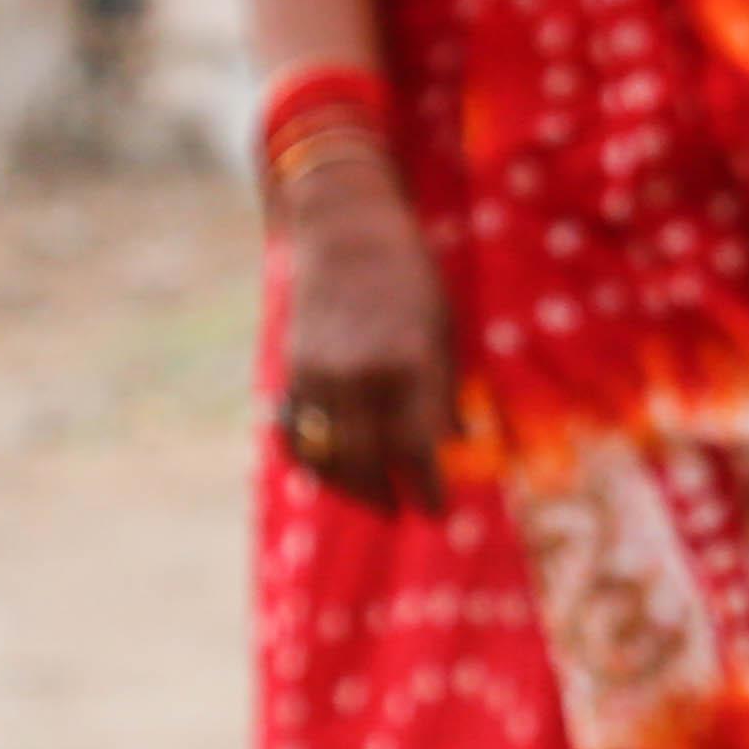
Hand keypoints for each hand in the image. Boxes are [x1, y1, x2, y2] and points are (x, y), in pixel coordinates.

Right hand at [274, 151, 457, 515]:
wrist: (347, 235)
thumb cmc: (412, 277)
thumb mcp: (445, 326)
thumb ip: (445, 388)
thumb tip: (456, 442)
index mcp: (410, 361)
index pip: (418, 445)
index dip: (427, 486)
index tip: (439, 511)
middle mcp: (360, 375)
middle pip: (369, 460)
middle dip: (389, 495)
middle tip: (407, 513)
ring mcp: (319, 377)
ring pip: (329, 455)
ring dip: (351, 487)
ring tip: (375, 501)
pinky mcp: (291, 374)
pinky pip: (296, 437)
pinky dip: (314, 463)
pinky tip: (335, 474)